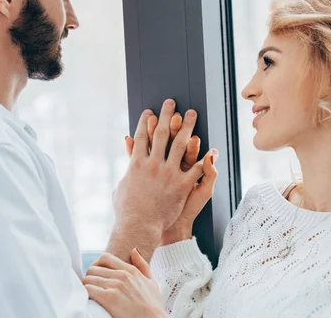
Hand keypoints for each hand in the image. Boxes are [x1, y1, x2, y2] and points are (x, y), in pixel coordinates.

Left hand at [83, 249, 166, 317]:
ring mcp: (115, 286)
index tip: (96, 274)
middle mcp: (122, 275)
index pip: (105, 258)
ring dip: (86, 286)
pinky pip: (88, 289)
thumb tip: (134, 250)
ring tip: (89, 294)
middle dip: (90, 277)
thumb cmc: (152, 305)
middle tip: (91, 286)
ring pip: (88, 279)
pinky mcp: (109, 298)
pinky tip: (89, 299)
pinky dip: (85, 294)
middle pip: (93, 268)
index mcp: (130, 270)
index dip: (97, 265)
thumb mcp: (151, 281)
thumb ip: (142, 264)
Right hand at [107, 99, 213, 260]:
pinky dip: (203, 159)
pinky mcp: (180, 185)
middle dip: (166, 116)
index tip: (150, 111)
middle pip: (161, 134)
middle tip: (172, 103)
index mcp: (136, 164)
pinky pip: (195, 169)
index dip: (145, 123)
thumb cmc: (126, 211)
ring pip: (180, 145)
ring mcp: (167, 173)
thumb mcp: (121, 189)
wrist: (138, 227)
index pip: (141, 137)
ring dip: (186, 127)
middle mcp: (152, 164)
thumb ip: (127, 172)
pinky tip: (209, 148)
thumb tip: (128, 161)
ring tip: (191, 114)